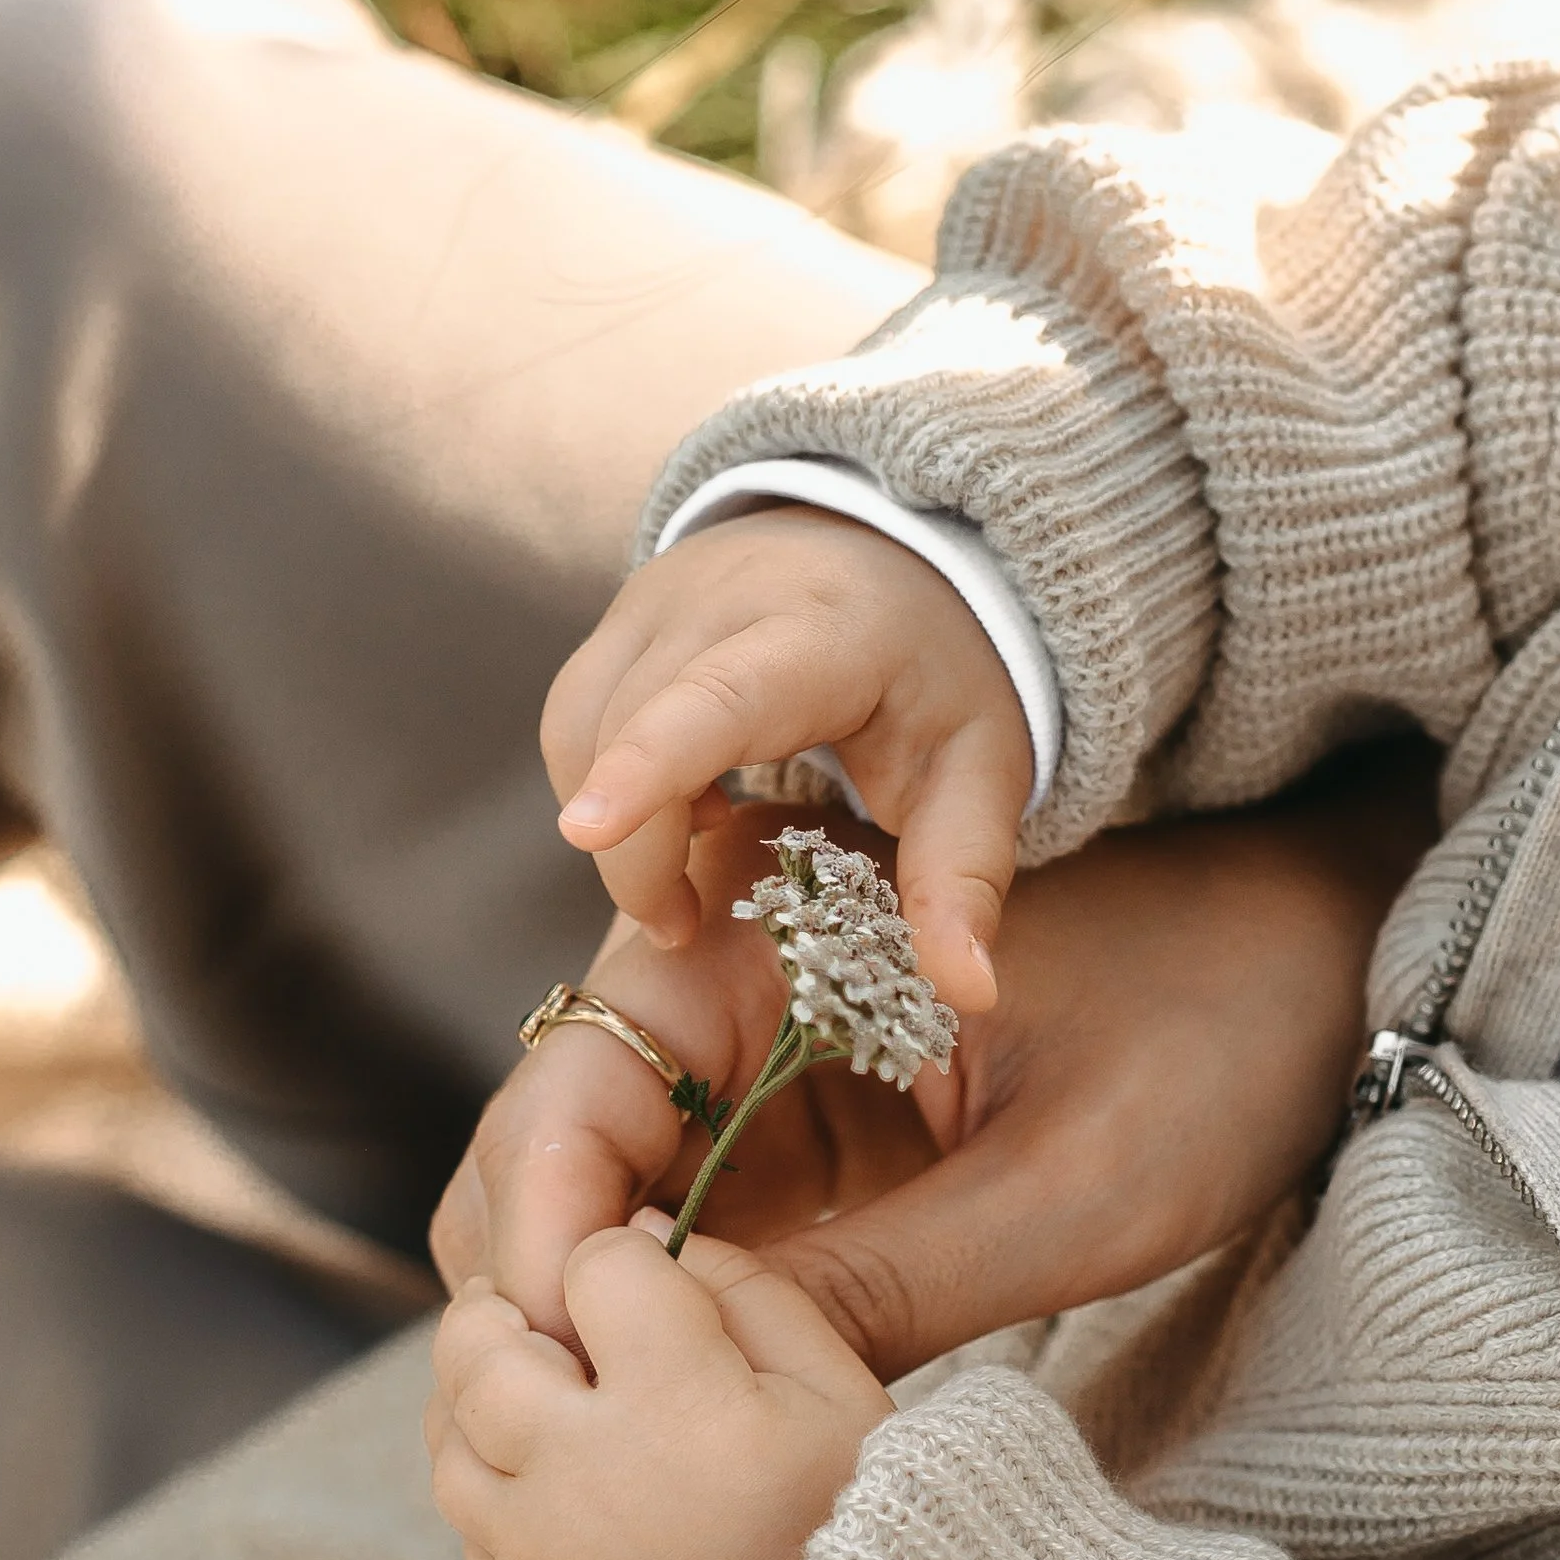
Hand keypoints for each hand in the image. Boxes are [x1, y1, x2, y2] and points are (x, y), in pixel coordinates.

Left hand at [427, 1227, 889, 1559]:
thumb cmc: (859, 1524)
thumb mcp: (839, 1389)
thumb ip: (749, 1290)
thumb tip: (651, 1238)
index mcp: (677, 1401)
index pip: (595, 1267)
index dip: (623, 1258)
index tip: (652, 1282)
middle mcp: (584, 1468)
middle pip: (480, 1342)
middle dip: (510, 1306)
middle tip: (552, 1307)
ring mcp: (542, 1543)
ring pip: (449, 1430)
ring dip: (482, 1389)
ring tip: (541, 1378)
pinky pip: (468, 1513)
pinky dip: (489, 1470)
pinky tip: (549, 1463)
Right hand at [436, 744, 1438, 1375]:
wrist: (1347, 966)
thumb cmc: (1231, 1026)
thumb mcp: (1079, 1183)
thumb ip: (896, 1286)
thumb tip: (717, 1403)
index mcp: (777, 928)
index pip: (582, 1083)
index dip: (540, 1230)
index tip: (554, 1360)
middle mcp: (744, 987)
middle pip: (567, 1149)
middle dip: (543, 1286)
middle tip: (564, 1436)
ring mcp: (776, 1069)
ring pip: (621, 1203)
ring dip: (605, 1317)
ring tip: (616, 1452)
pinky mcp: (820, 1138)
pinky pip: (708, 1230)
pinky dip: (682, 1319)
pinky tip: (691, 1426)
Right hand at [544, 509, 1031, 1003]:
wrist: (906, 562)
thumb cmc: (943, 679)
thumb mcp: (981, 776)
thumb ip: (964, 883)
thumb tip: (969, 997)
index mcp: (822, 633)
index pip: (714, 697)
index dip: (649, 764)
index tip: (588, 829)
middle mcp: (720, 596)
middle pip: (625, 726)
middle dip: (636, 849)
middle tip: (683, 925)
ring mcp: (657, 595)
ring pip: (581, 723)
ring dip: (614, 818)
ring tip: (688, 866)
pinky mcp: (623, 615)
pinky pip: (578, 712)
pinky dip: (605, 780)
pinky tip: (687, 807)